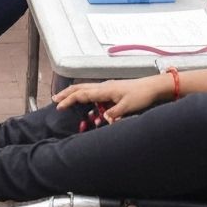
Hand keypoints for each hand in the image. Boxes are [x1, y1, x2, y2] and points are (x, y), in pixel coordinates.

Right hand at [53, 75, 169, 120]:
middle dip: (66, 94)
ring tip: (65, 99)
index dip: (69, 100)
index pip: (82, 94)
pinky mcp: (111, 91)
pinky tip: (87, 106)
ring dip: (74, 94)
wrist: (152, 87)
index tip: (59, 106)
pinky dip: (85, 98)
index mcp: (104, 89)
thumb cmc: (141, 95)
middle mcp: (103, 87)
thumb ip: (114, 113)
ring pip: (85, 89)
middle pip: (79, 88)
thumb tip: (104, 120)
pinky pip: (94, 94)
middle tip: (55, 99)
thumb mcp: (128, 107)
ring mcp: (106, 88)